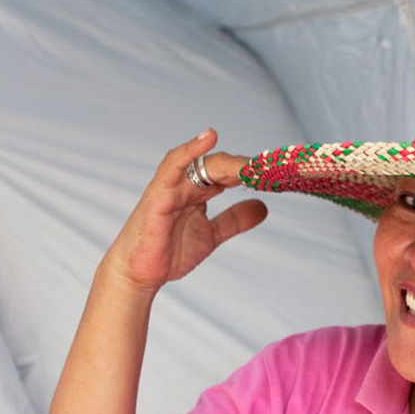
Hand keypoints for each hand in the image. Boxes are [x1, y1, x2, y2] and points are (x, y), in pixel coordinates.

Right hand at [104, 130, 261, 292]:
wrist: (139, 275)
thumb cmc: (167, 252)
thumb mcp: (211, 235)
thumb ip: (234, 220)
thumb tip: (263, 206)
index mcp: (197, 192)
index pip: (228, 174)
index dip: (250, 174)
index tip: (275, 175)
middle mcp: (185, 184)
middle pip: (219, 167)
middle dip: (244, 169)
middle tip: (270, 171)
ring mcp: (171, 187)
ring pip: (202, 164)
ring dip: (228, 163)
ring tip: (251, 164)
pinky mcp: (158, 194)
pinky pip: (173, 166)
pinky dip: (189, 150)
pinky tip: (209, 138)